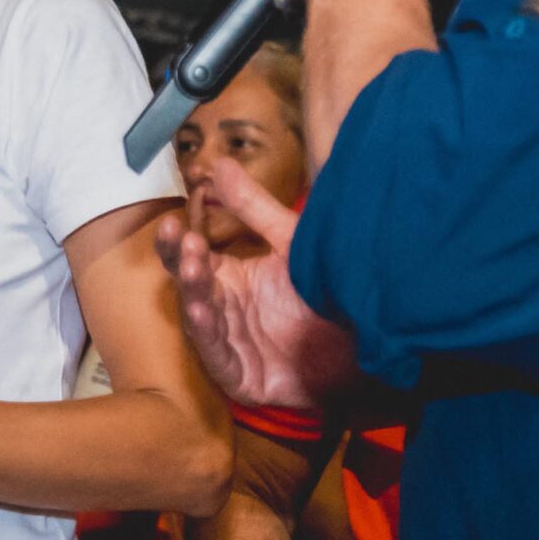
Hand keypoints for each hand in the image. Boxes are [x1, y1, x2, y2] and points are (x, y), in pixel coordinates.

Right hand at [155, 157, 358, 410]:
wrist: (365, 342)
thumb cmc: (326, 292)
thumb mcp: (289, 243)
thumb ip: (253, 208)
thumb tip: (219, 164)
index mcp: (229, 278)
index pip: (192, 257)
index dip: (179, 241)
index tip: (173, 220)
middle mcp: (224, 309)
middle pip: (190, 284)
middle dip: (183, 262)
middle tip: (182, 240)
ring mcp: (230, 343)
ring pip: (200, 318)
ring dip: (193, 293)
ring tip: (194, 268)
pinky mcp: (241, 375)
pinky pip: (217, 355)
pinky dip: (207, 335)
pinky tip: (201, 311)